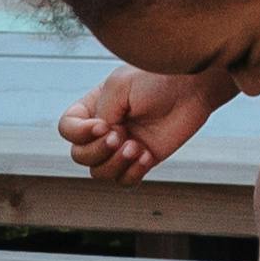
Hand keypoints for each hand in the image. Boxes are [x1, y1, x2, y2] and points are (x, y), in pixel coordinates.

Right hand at [60, 68, 221, 184]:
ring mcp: (123, 146)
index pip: (67, 129)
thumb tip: (102, 138)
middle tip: (120, 136)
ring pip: (99, 173)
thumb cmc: (155, 79)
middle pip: (80, 155)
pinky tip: (147, 155)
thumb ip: (101, 114)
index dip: (79, 134)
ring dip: (115, 164)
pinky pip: (125, 181)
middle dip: (97, 151)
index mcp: (93, 108)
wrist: (192, 87)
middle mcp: (104, 129)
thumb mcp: (119, 87)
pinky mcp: (143, 159)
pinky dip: (132, 173)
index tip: (103, 125)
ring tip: (136, 147)